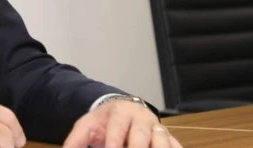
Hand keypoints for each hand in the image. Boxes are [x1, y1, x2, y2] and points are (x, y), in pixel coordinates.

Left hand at [63, 98, 182, 147]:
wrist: (122, 109)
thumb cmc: (104, 121)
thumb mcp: (87, 126)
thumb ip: (76, 140)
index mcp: (120, 112)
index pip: (118, 128)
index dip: (115, 141)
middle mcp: (141, 118)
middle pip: (142, 136)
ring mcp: (157, 128)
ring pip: (162, 140)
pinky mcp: (168, 137)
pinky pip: (175, 145)